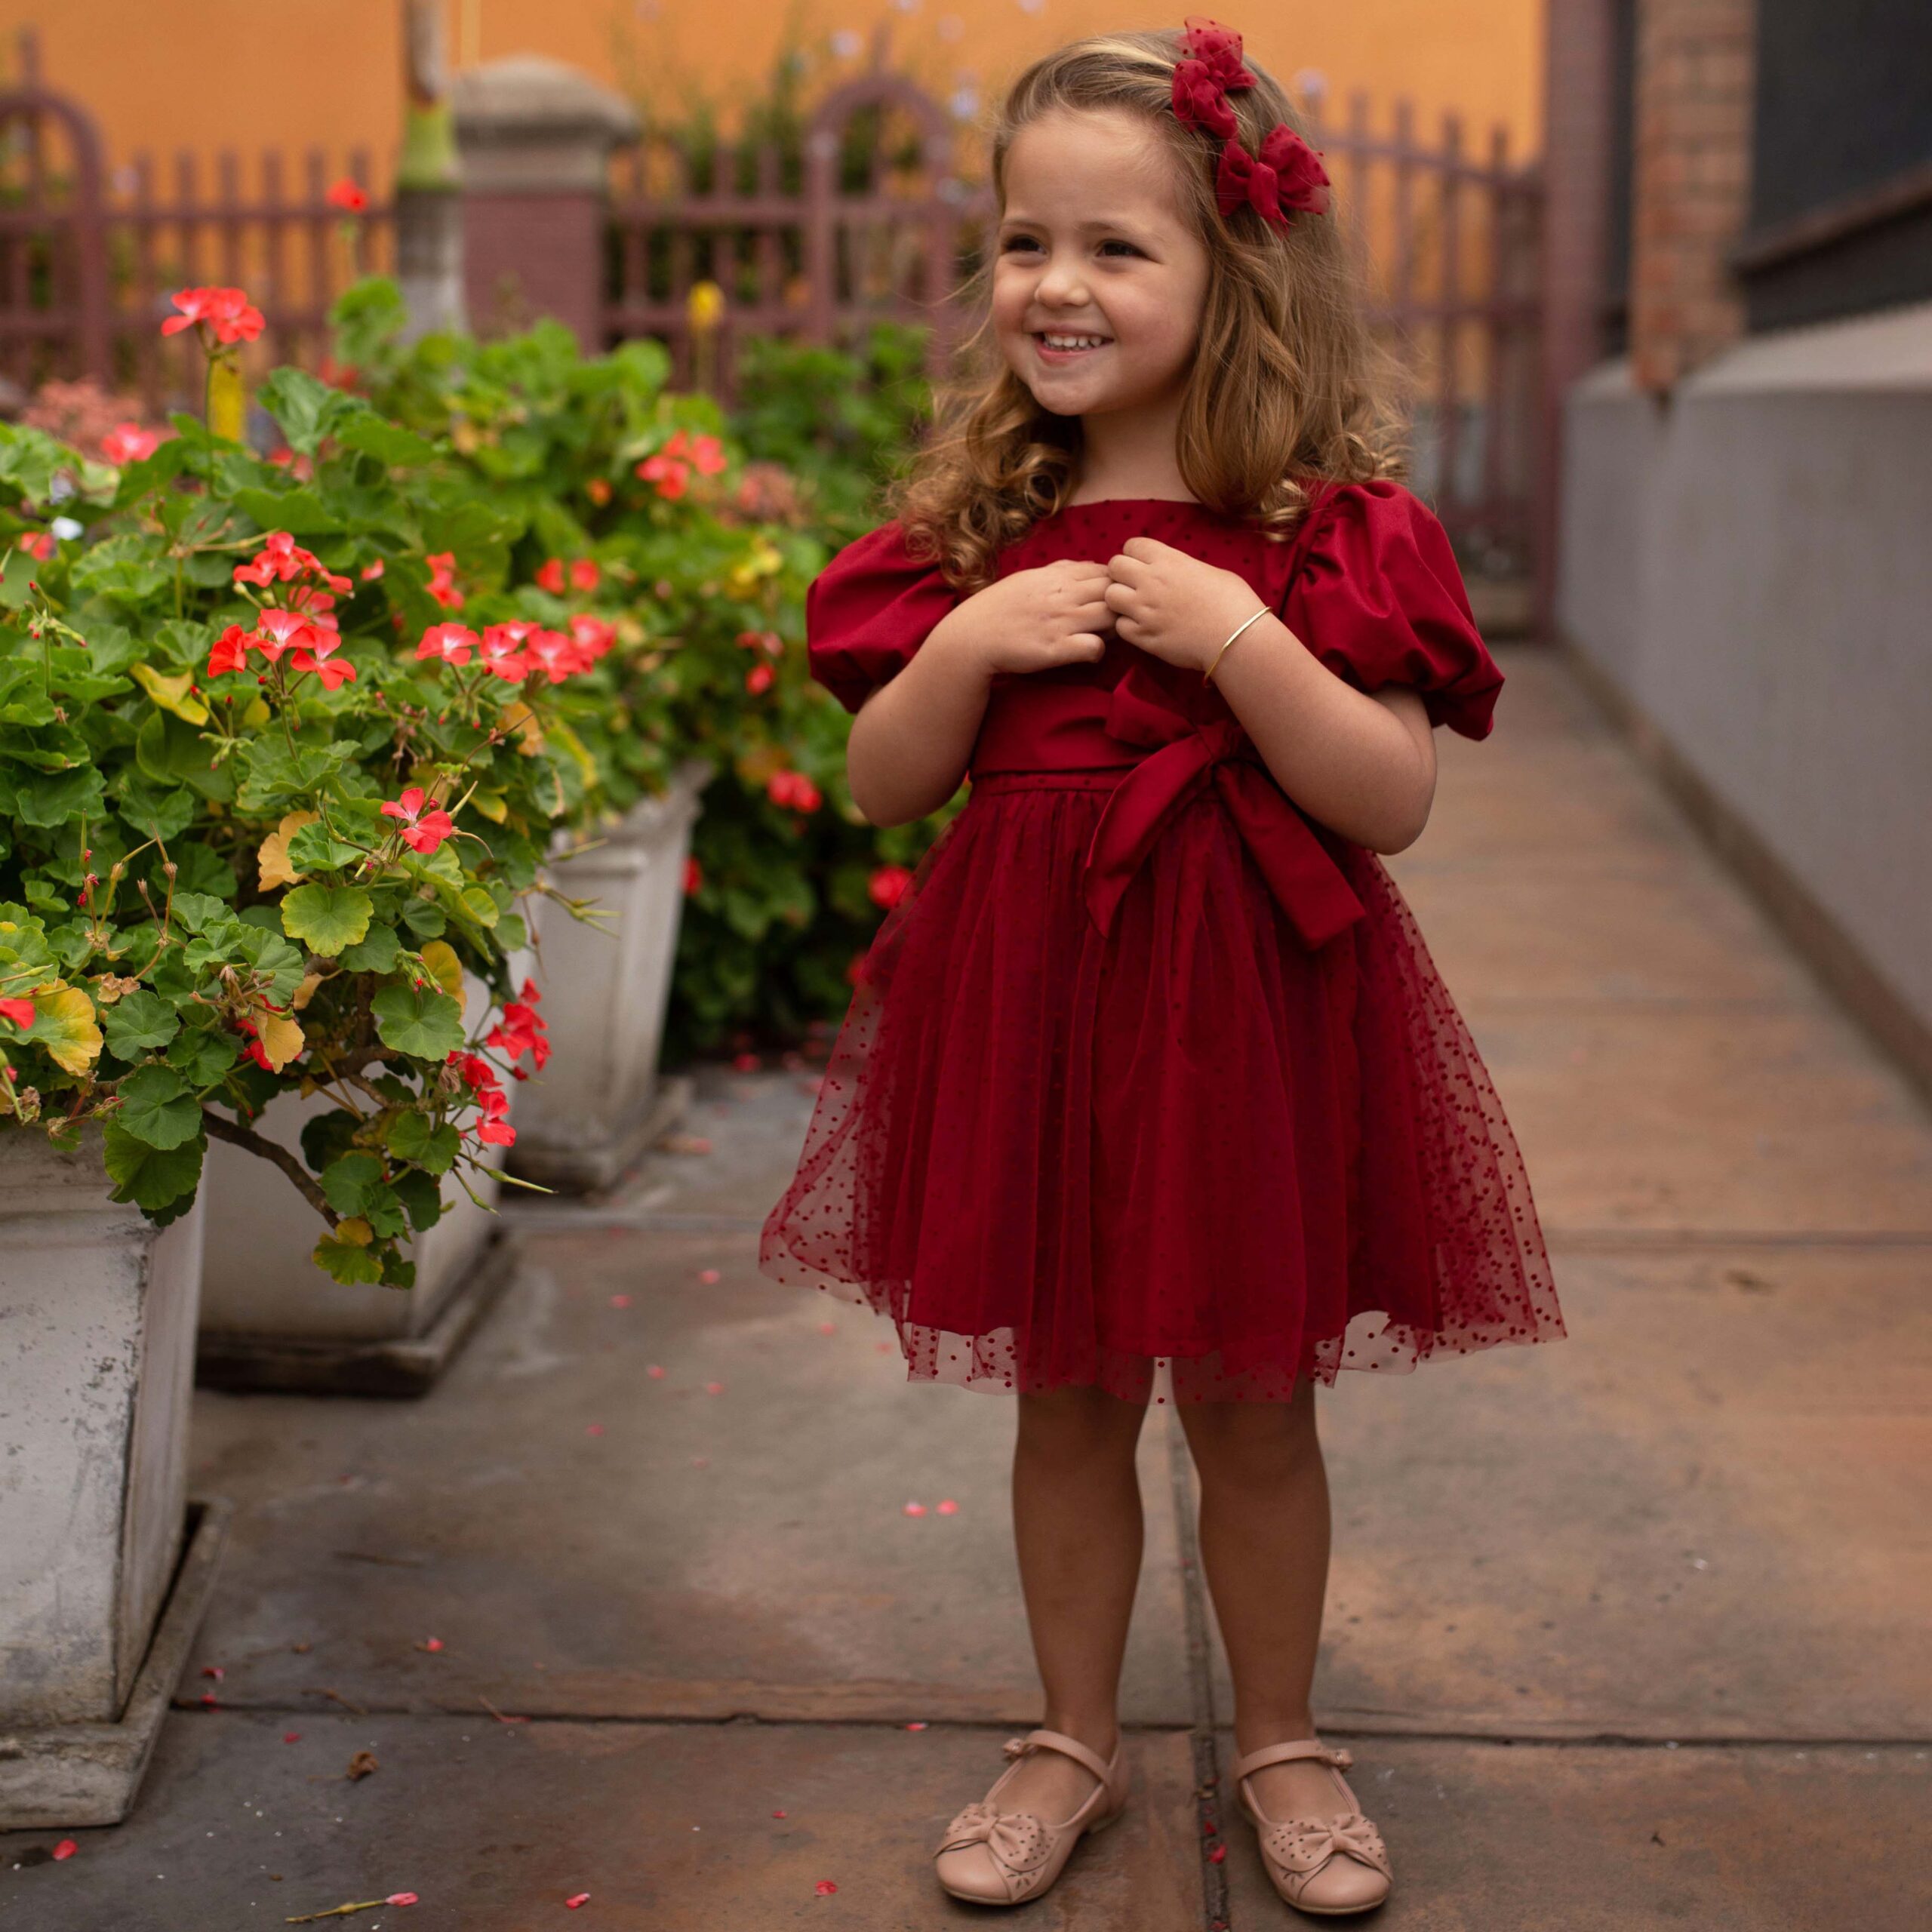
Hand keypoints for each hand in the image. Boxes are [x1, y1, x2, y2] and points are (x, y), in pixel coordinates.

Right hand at [937, 559, 1113, 679]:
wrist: (972, 636)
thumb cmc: (1000, 607)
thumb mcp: (1030, 578)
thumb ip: (1062, 570)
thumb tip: (1090, 565)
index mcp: (1057, 577)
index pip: (1105, 571)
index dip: (1114, 585)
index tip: (1106, 598)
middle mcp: (1063, 596)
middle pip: (1114, 593)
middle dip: (1120, 605)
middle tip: (1111, 619)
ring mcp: (1061, 622)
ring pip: (1111, 618)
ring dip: (1113, 628)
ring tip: (1102, 635)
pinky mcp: (1056, 649)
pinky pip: (1094, 647)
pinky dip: (1098, 651)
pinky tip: (1088, 652)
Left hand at [1103, 537, 1268, 676]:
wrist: (1237, 638)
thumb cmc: (1234, 602)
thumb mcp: (1209, 571)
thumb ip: (1182, 567)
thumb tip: (1173, 571)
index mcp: (1169, 560)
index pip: (1132, 545)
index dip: (1135, 555)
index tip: (1144, 565)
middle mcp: (1151, 581)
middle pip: (1114, 566)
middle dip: (1121, 574)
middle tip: (1135, 586)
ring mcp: (1145, 610)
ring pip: (1110, 596)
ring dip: (1120, 600)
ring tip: (1135, 608)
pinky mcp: (1144, 636)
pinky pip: (1119, 626)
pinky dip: (1127, 627)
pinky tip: (1142, 628)